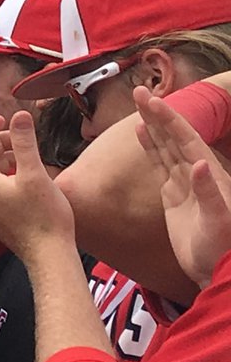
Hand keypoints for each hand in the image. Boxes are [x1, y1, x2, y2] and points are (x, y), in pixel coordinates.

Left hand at [0, 112, 75, 253]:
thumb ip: (25, 143)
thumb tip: (19, 116)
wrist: (50, 257)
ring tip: (25, 152)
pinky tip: (27, 175)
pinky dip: (7, 174)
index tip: (3, 120)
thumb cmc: (44, 218)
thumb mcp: (35, 174)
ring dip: (3, 158)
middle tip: (19, 135)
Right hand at [135, 91, 230, 286]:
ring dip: (153, 126)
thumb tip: (198, 163)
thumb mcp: (219, 221)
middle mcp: (197, 174)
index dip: (169, 119)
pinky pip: (159, 165)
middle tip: (139, 91)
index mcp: (209, 175)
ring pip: (166, 147)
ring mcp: (185, 183)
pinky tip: (143, 134)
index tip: (151, 101)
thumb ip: (209, 192)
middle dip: (158, 114)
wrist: (218, 270)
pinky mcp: (173, 196)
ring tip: (140, 106)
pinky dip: (150, 147)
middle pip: (174, 137)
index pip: (186, 140)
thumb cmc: (223, 248)